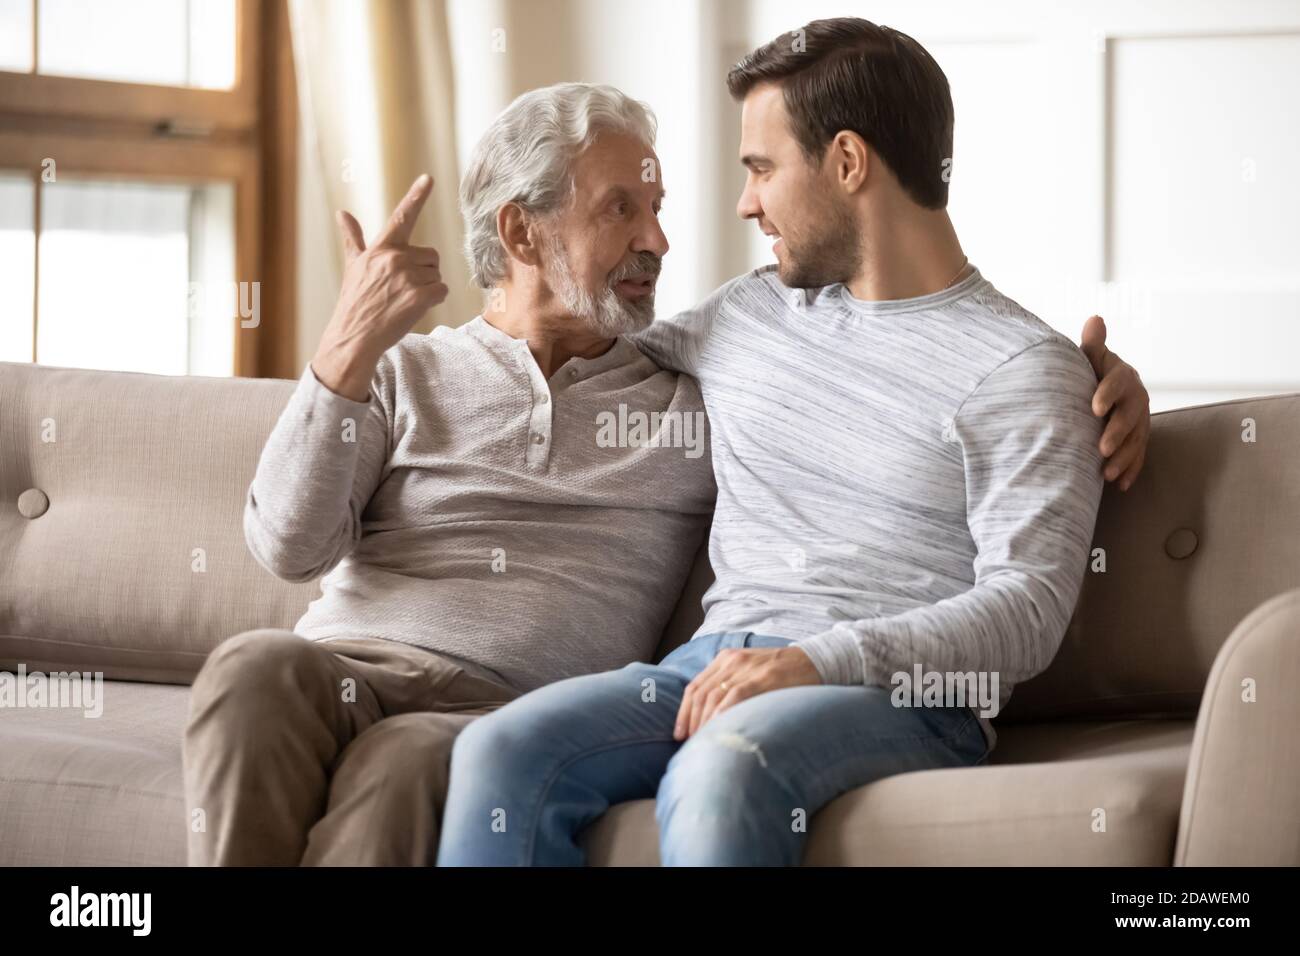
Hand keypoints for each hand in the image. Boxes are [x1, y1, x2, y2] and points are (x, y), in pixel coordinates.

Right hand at [312, 175, 448, 400]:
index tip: (427, 177)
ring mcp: (407, 277)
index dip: (416, 196)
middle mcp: (395, 258)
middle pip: (431, 255)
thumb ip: (353, 238)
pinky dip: (434, 300)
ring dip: (428, 287)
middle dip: (423, 271)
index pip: (402, 216)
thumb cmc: (355, 302)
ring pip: (437, 274)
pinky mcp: (419, 296)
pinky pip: (441, 291)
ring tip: (403, 299)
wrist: (354, 336)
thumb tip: (342, 213)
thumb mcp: (353, 266)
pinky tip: (413, 308)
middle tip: (401, 288)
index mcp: (381, 248)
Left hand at [673, 645, 821, 739]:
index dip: (684, 712)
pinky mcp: (762, 677)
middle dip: (690, 720)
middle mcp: (731, 660)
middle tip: (686, 743)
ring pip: (713, 696)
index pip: (695, 686)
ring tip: (700, 742)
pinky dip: (722, 714)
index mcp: (725, 659)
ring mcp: (746, 668)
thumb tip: (710, 718)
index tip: (679, 733)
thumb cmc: (782, 674)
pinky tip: (718, 729)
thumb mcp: (750, 673)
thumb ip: (730, 686)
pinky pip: (734, 696)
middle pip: (700, 693)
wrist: (815, 661)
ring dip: (703, 722)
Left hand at [1080, 315, 1149, 490]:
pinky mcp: (1139, 439)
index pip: (1119, 383)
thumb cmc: (1090, 372)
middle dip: (1117, 434)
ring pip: (1136, 440)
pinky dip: (1131, 471)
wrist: (1103, 390)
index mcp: (1123, 376)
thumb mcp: (1091, 359)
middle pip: (1131, 416)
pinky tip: (1120, 486)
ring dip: (1124, 458)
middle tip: (1100, 450)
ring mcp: (1141, 420)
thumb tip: (1095, 318)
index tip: (1094, 408)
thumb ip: (1093, 344)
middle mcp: (1136, 398)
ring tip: (1106, 474)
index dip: (1108, 393)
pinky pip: (1139, 456)